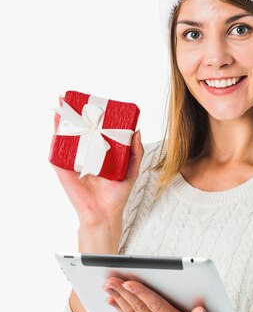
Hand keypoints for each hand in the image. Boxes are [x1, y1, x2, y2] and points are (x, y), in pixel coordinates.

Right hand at [49, 96, 143, 226]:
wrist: (105, 214)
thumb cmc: (117, 195)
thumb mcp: (131, 170)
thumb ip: (136, 152)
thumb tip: (137, 131)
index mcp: (100, 153)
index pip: (95, 131)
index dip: (93, 117)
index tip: (93, 102)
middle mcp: (85, 155)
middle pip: (78, 131)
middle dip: (74, 114)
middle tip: (72, 98)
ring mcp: (73, 162)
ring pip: (65, 138)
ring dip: (61, 122)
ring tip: (61, 105)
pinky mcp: (63, 170)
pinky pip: (57, 153)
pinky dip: (55, 139)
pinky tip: (57, 127)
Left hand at [103, 277, 221, 311]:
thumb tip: (199, 310)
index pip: (154, 306)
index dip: (141, 293)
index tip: (129, 283)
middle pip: (138, 306)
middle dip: (123, 292)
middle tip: (110, 279)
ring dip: (118, 298)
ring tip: (107, 286)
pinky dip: (119, 309)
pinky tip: (112, 301)